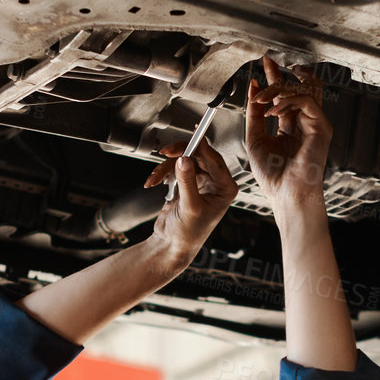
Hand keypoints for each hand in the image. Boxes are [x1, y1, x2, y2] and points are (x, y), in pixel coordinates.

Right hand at [143, 136, 237, 262]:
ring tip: (155, 178)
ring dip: (166, 167)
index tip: (194, 134)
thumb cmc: (187, 234)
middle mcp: (216, 183)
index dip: (203, 146)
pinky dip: (162, 173)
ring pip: (184, 160)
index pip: (215, 160)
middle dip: (180, 154)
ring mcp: (201, 181)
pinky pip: (175, 167)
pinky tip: (154, 181)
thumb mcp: (189, 207)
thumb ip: (187, 182)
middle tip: (166, 153)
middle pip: (199, 155)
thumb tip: (184, 159)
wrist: (170, 245)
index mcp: (225, 188)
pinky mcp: (187, 181)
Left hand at [244, 55, 332, 209]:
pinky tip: (274, 111)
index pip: (285, 94)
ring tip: (262, 98)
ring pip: (304, 89)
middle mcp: (305, 122)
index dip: (275, 77)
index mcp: (291, 126)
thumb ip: (254, 113)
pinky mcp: (322, 126)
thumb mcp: (255, 138)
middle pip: (298, 86)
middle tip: (267, 65)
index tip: (264, 64)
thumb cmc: (273, 175)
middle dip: (281, 74)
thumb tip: (254, 87)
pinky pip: (307, 101)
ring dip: (279, 88)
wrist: (286, 195)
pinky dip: (288, 101)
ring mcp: (315, 124)